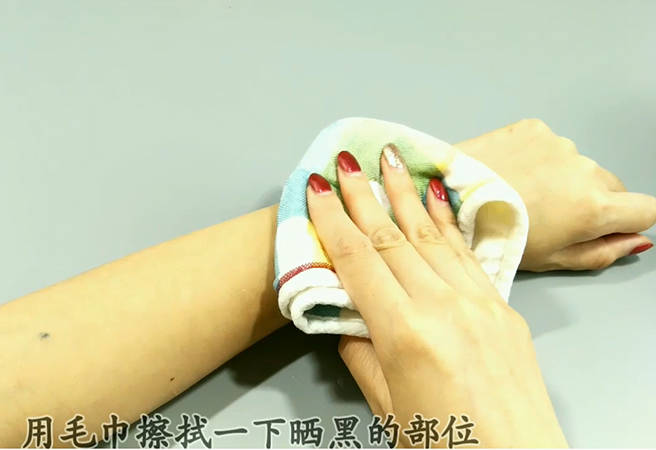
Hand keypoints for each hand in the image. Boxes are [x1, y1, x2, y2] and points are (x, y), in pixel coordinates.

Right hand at [307, 148, 566, 446]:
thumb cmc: (446, 447)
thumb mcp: (387, 407)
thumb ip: (362, 354)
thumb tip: (348, 317)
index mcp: (406, 333)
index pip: (360, 261)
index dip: (333, 220)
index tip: (316, 188)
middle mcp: (444, 306)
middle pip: (393, 238)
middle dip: (364, 195)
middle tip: (345, 160)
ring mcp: (478, 302)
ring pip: (432, 236)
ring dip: (405, 194)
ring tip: (388, 159)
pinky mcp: (502, 308)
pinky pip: (466, 254)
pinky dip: (446, 222)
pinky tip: (435, 196)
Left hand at [456, 119, 655, 270]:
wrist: (445, 197)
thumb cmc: (493, 235)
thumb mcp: (551, 259)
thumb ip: (603, 252)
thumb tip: (637, 241)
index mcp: (594, 207)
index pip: (646, 209)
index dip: (629, 221)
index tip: (607, 227)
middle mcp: (584, 169)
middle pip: (611, 186)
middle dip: (590, 201)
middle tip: (548, 217)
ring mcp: (559, 145)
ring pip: (577, 165)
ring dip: (560, 178)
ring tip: (519, 194)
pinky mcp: (533, 128)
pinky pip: (549, 146)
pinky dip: (536, 159)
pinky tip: (508, 174)